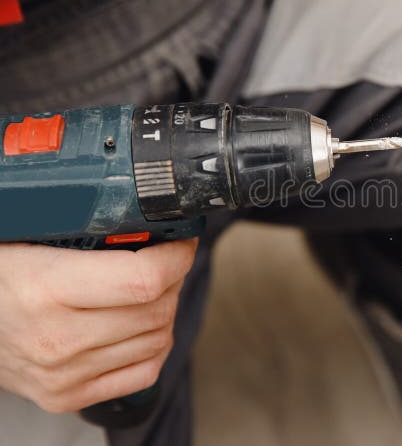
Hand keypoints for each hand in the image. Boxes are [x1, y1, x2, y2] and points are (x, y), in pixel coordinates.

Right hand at [0, 239, 196, 412]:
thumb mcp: (30, 237)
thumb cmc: (2, 275)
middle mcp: (56, 338)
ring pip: (157, 339)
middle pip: (157, 309)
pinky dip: (154, 346)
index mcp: (44, 288)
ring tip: (146, 290)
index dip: (175, 257)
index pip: (142, 280)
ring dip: (165, 310)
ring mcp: (64, 374)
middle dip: (172, 279)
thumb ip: (84, 226)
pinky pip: (145, 372)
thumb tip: (141, 208)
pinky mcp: (69, 397)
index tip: (181, 242)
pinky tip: (140, 326)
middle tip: (163, 261)